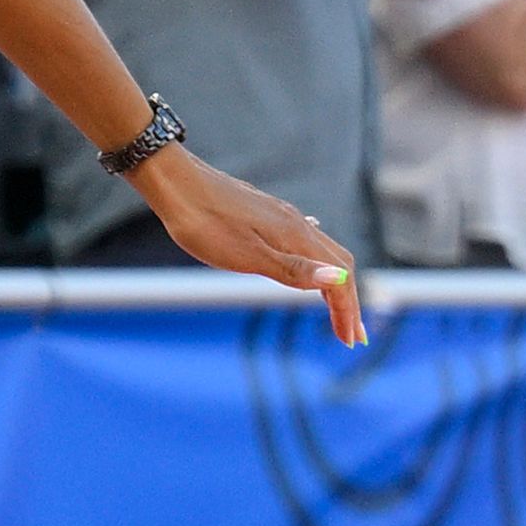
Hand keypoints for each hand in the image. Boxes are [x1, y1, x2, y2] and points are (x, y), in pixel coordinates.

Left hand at [134, 142, 368, 346]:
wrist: (174, 183)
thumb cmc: (204, 223)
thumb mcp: (247, 255)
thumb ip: (293, 270)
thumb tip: (340, 279)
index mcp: (296, 237)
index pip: (338, 279)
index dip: (347, 312)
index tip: (351, 342)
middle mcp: (297, 224)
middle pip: (340, 264)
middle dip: (348, 301)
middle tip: (350, 334)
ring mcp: (282, 217)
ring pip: (323, 251)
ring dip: (334, 281)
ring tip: (334, 306)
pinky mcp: (267, 214)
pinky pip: (305, 241)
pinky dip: (315, 263)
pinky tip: (308, 263)